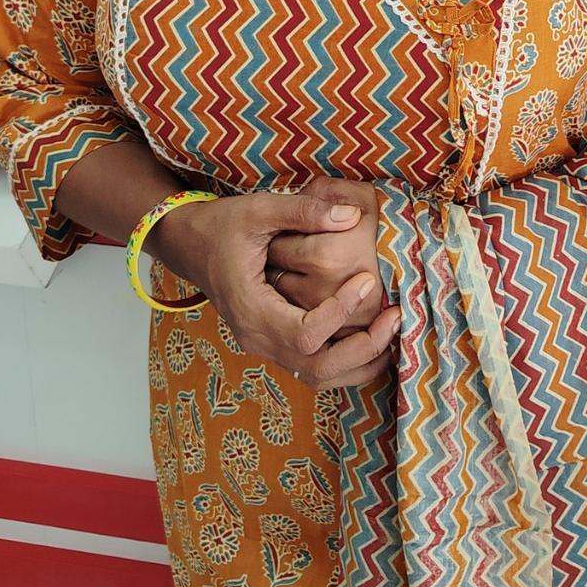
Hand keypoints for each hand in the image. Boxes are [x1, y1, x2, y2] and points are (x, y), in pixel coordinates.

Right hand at [159, 175, 399, 390]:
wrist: (191, 245)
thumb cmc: (223, 226)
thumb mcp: (258, 209)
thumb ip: (303, 210)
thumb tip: (351, 215)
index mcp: (252, 310)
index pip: (306, 334)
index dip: (340, 312)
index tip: (366, 280)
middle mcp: (257, 338)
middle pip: (318, 369)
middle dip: (363, 349)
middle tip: (395, 316)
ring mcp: (265, 346)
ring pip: (319, 377)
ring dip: (360, 362)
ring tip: (392, 329)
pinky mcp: (275, 343)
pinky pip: (315, 367)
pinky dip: (348, 360)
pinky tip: (373, 335)